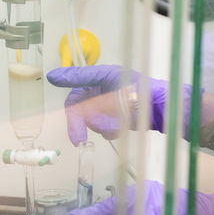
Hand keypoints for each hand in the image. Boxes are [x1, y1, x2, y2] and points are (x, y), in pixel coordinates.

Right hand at [47, 65, 183, 144]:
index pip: (76, 90)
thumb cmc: (138, 89)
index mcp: (100, 79)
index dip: (66, 93)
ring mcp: (108, 108)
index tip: (53, 90)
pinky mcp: (114, 121)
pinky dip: (109, 130)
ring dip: (99, 125)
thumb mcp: (109, 80)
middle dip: (78, 124)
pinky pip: (103, 129)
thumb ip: (82, 78)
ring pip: (90, 121)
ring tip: (116, 122)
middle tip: (78, 139)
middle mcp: (101, 93)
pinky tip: (121, 127)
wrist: (160, 109)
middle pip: (78, 110)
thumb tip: (54, 76)